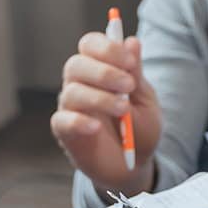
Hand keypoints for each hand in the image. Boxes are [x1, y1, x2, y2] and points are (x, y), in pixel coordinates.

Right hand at [51, 31, 162, 195]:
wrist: (135, 165)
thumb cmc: (140, 129)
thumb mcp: (145, 100)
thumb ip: (136, 73)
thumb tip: (132, 41)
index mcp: (100, 69)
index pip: (90, 45)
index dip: (107, 48)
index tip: (130, 62)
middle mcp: (80, 84)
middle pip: (76, 64)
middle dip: (104, 72)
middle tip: (128, 85)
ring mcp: (71, 107)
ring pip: (72, 91)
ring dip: (100, 97)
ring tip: (123, 109)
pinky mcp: (65, 132)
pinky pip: (62, 120)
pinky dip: (79, 121)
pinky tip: (97, 127)